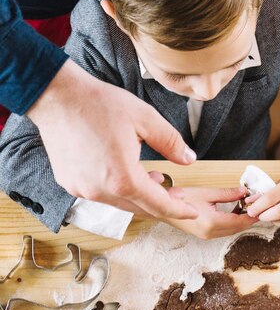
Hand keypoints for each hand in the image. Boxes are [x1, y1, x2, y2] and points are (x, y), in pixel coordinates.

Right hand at [28, 60, 198, 218]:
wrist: (56, 97)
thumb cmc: (99, 104)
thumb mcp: (146, 119)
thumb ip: (171, 142)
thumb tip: (188, 159)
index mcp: (122, 178)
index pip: (158, 205)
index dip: (178, 210)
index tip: (192, 213)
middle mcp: (99, 190)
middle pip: (140, 208)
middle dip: (162, 203)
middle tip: (178, 193)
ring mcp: (81, 189)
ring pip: (120, 203)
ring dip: (140, 196)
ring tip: (155, 178)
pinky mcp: (70, 182)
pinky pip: (102, 194)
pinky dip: (120, 190)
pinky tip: (128, 174)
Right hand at [165, 186, 256, 239]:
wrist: (162, 207)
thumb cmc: (180, 198)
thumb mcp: (207, 192)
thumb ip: (228, 194)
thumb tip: (244, 192)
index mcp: (212, 223)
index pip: (240, 222)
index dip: (253, 215)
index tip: (262, 206)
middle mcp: (211, 233)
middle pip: (238, 228)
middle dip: (250, 217)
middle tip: (258, 205)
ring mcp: (207, 236)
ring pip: (232, 230)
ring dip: (242, 220)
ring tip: (248, 206)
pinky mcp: (205, 234)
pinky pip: (224, 230)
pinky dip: (233, 221)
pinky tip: (236, 210)